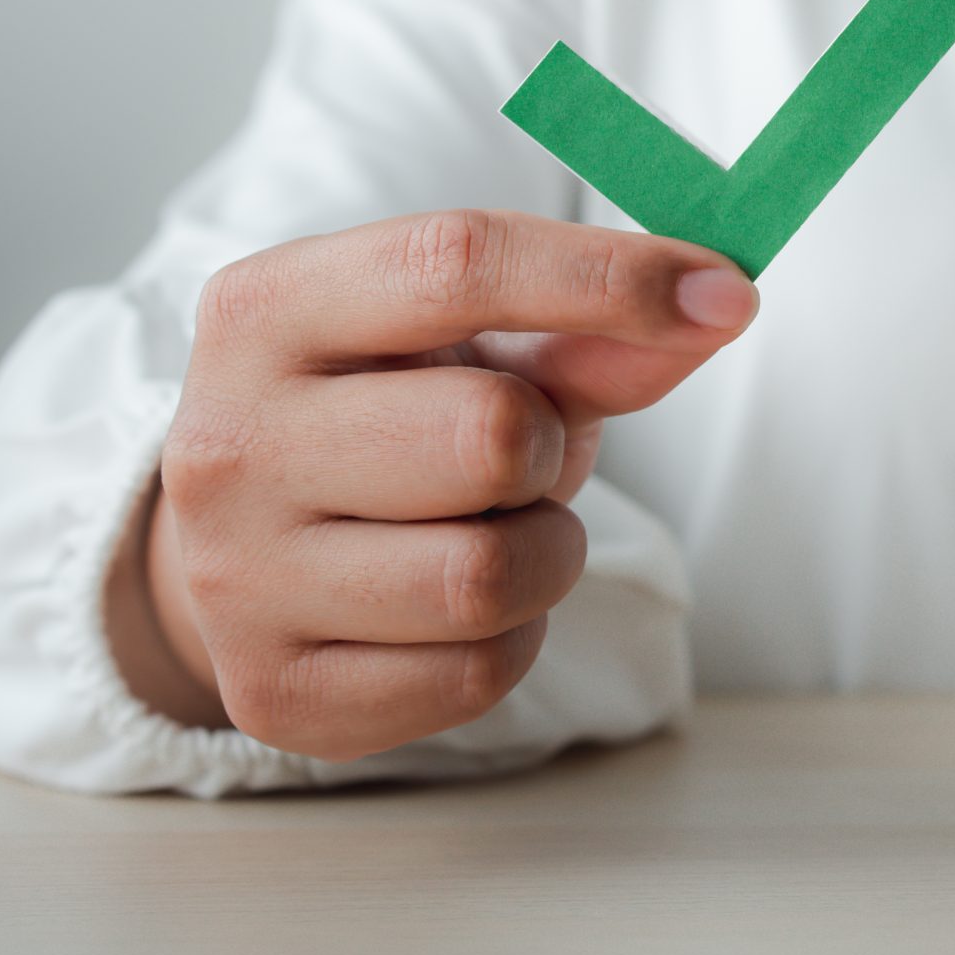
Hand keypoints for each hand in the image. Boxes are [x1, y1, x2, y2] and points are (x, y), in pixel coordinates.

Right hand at [122, 210, 756, 759]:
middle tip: (519, 456)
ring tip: (495, 532)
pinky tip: (463, 609)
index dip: (611, 276)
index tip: (727, 294)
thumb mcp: (479, 352)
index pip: (456, 264)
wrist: (252, 549)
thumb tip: (720, 303)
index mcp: (267, 310)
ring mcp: (237, 577)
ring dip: (543, 555)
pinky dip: (514, 641)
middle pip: (490, 436)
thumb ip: (597, 330)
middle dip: (549, 449)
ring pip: (486, 578)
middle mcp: (227, 440)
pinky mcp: (275, 691)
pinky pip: (475, 675)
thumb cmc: (392, 422)